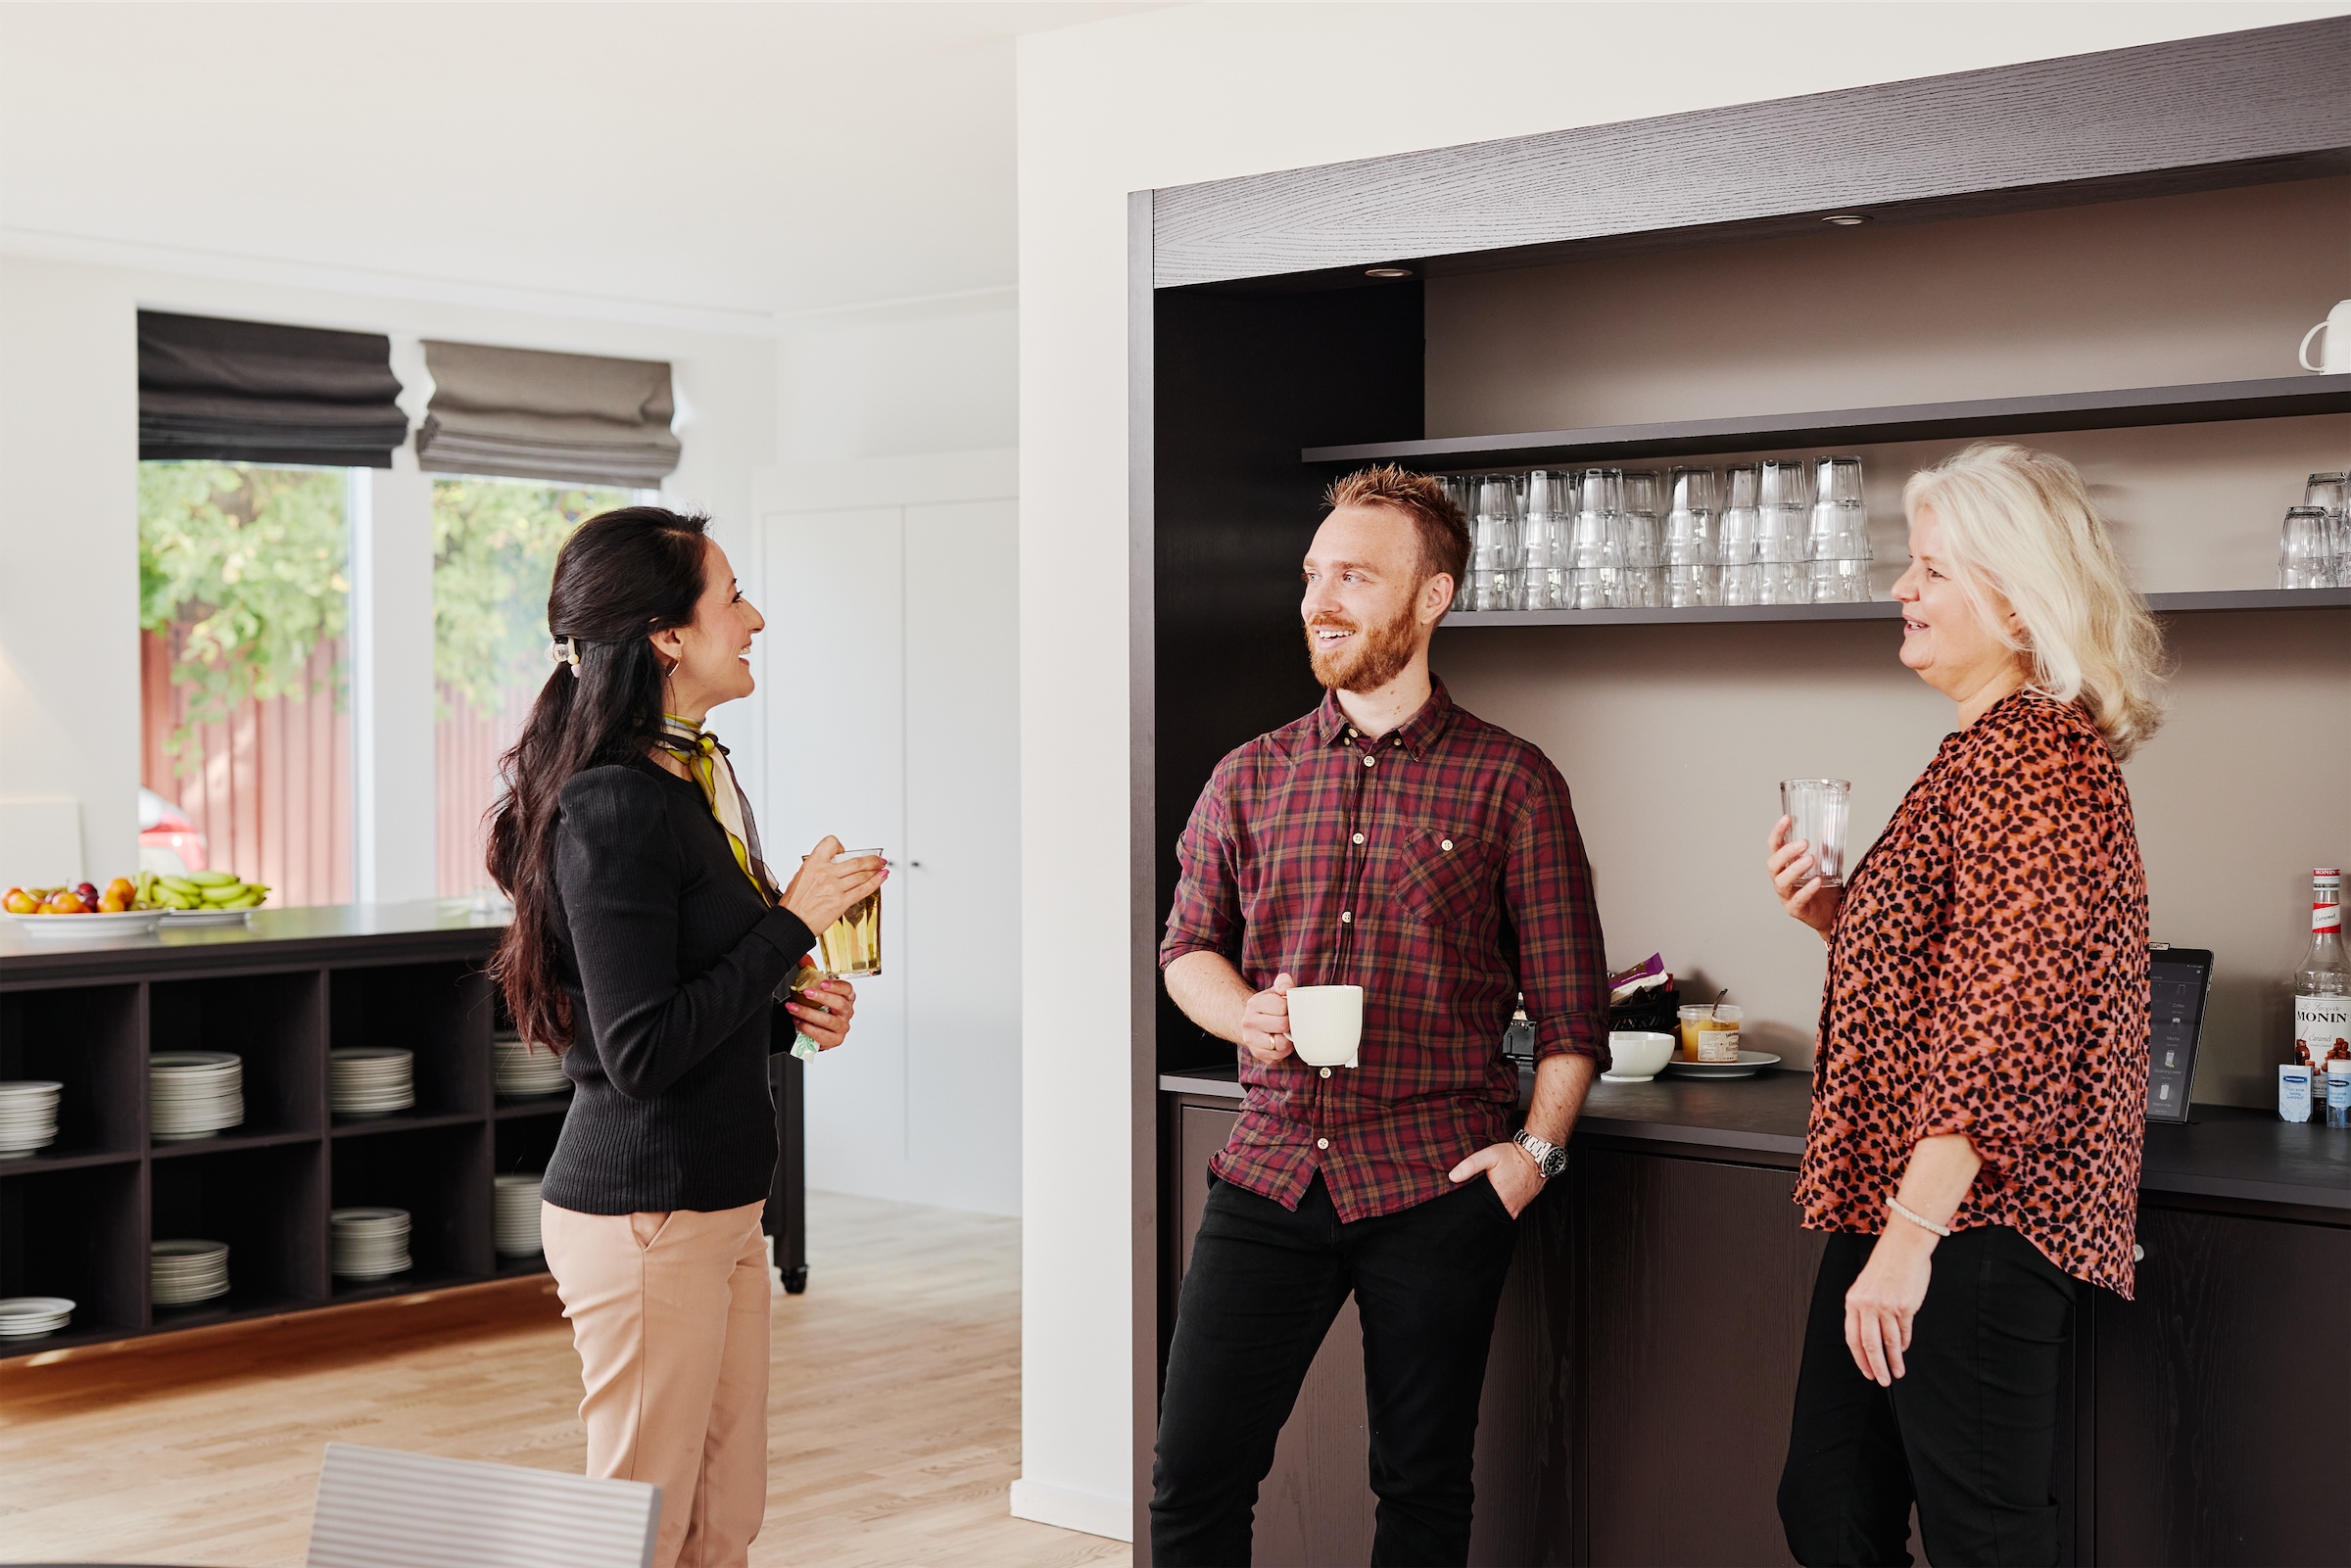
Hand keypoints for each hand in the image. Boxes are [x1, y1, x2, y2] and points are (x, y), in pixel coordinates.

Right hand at [781, 836, 886, 933]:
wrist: (791, 923)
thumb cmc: (793, 905)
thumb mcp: (799, 877)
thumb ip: (815, 869)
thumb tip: (827, 867)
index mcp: (813, 864)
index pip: (832, 844)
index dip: (840, 847)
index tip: (845, 852)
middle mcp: (825, 874)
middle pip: (855, 861)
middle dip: (871, 859)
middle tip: (876, 859)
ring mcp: (834, 888)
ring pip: (862, 874)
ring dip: (875, 869)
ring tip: (880, 867)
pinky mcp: (841, 902)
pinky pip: (863, 889)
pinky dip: (876, 882)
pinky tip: (881, 877)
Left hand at [786, 978, 855, 1050]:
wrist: (813, 1026)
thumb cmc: (817, 1005)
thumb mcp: (814, 987)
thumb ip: (810, 971)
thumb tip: (803, 956)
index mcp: (846, 997)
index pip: (847, 990)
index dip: (836, 986)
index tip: (822, 983)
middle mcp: (847, 1012)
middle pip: (840, 1004)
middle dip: (822, 998)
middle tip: (805, 992)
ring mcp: (842, 1027)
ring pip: (829, 1021)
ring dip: (808, 1013)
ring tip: (793, 1008)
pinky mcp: (835, 1040)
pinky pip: (822, 1035)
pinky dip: (808, 1028)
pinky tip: (797, 1021)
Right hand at [1239, 973, 1293, 1064]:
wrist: (1252, 1022)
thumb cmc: (1269, 1007)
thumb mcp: (1275, 991)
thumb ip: (1283, 982)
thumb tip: (1286, 987)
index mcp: (1254, 1004)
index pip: (1282, 1006)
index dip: (1289, 1007)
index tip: (1287, 1008)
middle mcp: (1249, 1022)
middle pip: (1283, 1024)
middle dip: (1290, 1023)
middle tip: (1288, 1020)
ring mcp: (1251, 1039)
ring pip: (1281, 1043)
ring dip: (1287, 1038)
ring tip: (1284, 1032)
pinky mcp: (1257, 1053)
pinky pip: (1279, 1055)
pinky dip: (1284, 1050)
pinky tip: (1280, 1041)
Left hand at [1447, 1141, 1544, 1217]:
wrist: (1537, 1153)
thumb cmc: (1513, 1155)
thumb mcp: (1489, 1156)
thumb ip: (1470, 1166)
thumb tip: (1453, 1176)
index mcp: (1500, 1198)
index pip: (1481, 1212)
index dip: (1472, 1208)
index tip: (1466, 1203)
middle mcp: (1512, 1207)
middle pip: (1491, 1213)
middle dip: (1482, 1208)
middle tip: (1476, 1198)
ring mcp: (1520, 1206)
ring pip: (1502, 1212)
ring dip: (1494, 1206)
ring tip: (1487, 1196)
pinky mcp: (1525, 1203)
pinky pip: (1511, 1208)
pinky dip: (1504, 1203)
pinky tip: (1500, 1194)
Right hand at [1767, 815, 1842, 941]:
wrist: (1834, 914)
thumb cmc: (1826, 888)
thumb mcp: (1826, 864)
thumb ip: (1824, 849)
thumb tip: (1829, 827)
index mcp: (1784, 866)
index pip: (1774, 846)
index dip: (1778, 832)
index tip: (1788, 818)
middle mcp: (1781, 879)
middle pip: (1773, 863)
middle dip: (1786, 851)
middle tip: (1805, 842)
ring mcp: (1786, 896)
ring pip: (1781, 881)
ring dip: (1795, 868)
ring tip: (1811, 859)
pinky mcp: (1795, 910)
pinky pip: (1798, 899)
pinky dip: (1807, 889)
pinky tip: (1818, 881)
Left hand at [1844, 1224, 1934, 1385]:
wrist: (1904, 1247)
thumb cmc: (1885, 1266)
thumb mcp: (1865, 1286)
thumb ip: (1864, 1310)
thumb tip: (1870, 1338)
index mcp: (1853, 1301)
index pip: (1852, 1338)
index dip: (1859, 1358)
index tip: (1867, 1372)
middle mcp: (1867, 1305)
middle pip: (1870, 1345)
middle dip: (1876, 1367)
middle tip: (1882, 1381)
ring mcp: (1886, 1306)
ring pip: (1889, 1342)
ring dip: (1894, 1361)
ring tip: (1898, 1372)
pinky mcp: (1904, 1307)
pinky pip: (1904, 1331)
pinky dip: (1904, 1343)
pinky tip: (1904, 1349)